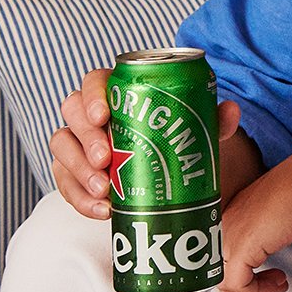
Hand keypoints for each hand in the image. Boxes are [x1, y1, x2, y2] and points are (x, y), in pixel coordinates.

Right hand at [48, 66, 244, 220]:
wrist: (165, 170)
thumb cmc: (174, 136)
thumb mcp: (195, 127)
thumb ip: (212, 118)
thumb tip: (230, 110)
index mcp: (115, 91)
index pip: (93, 81)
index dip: (92, 96)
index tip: (103, 116)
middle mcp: (90, 114)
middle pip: (71, 113)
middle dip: (85, 137)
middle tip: (105, 158)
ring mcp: (78, 143)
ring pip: (61, 146)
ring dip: (78, 169)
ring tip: (104, 189)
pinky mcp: (73, 173)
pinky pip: (65, 184)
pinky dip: (80, 199)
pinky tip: (103, 210)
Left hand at [218, 149, 291, 291]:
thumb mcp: (276, 214)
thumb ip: (264, 233)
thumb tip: (267, 250)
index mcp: (229, 213)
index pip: (217, 253)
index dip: (229, 274)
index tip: (245, 288)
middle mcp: (223, 225)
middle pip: (216, 269)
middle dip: (235, 289)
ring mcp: (228, 236)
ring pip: (225, 281)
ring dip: (254, 290)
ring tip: (278, 281)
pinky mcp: (240, 249)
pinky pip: (239, 284)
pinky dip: (259, 291)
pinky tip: (280, 280)